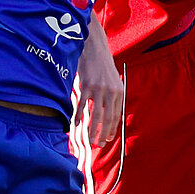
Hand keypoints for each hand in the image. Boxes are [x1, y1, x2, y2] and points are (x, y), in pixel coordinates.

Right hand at [71, 27, 123, 147]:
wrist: (95, 49)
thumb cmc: (103, 67)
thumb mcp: (113, 82)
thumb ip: (113, 97)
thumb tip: (110, 116)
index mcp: (119, 92)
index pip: (116, 116)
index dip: (112, 129)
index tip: (107, 139)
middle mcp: (111, 92)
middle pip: (108, 118)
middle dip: (103, 134)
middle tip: (98, 144)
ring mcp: (99, 89)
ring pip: (96, 115)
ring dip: (93, 130)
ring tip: (90, 140)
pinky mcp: (87, 85)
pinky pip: (82, 105)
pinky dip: (78, 116)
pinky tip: (75, 123)